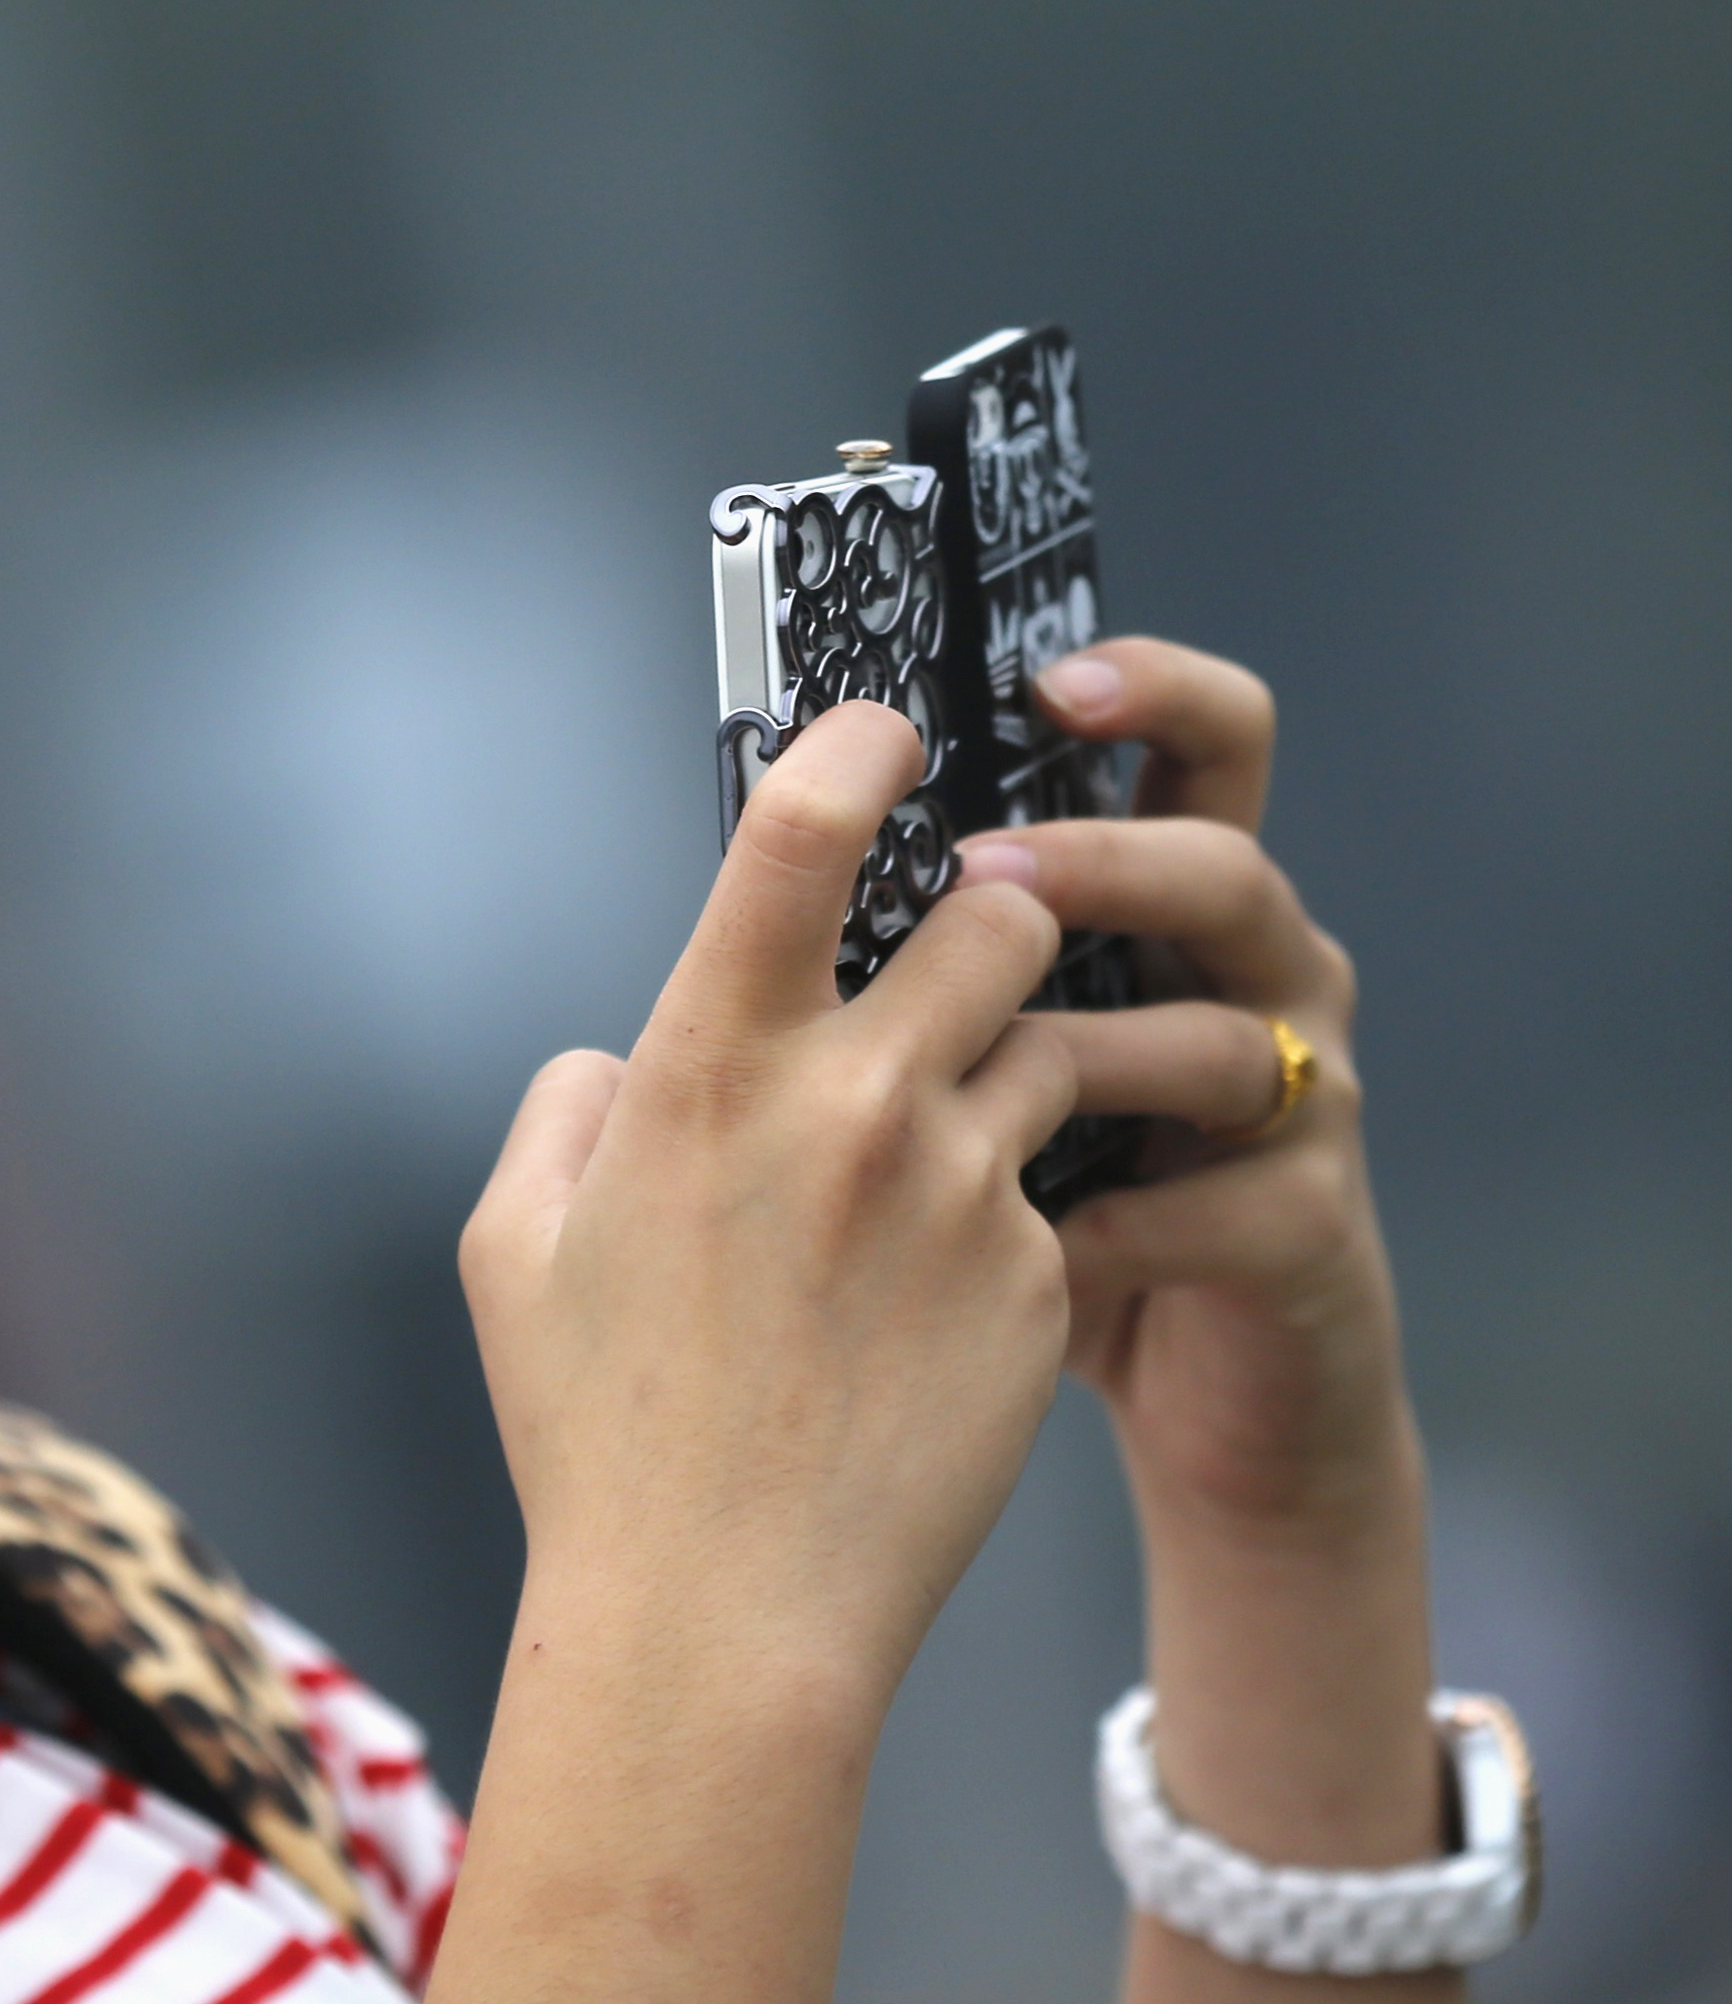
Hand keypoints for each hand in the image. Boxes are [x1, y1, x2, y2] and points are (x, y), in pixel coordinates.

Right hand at [462, 698, 1080, 1703]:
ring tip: (946, 1131)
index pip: (803, 834)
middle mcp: (850, 1102)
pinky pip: (1050, 1184)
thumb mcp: (515, 1248)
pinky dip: (1009, 1203)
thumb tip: (627, 1061)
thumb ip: (566, 1109)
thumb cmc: (596, 1431)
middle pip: (1000, 910)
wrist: (728, 1618)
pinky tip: (940, 1286)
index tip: (887, 730)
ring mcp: (960, 1190)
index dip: (859, 746)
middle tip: (955, 955)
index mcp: (708, 1068)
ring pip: (1048, 1038)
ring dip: (1009, 1052)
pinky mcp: (1032, 1279)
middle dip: (991, 910)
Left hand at [973, 638, 1406, 1543]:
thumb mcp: (991, 1057)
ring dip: (1098, 1044)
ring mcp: (1304, 1101)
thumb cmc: (1059, 1195)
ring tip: (992, 1065)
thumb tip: (758, 887)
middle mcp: (1258, 977)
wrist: (1200, 1388)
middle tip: (983, 871)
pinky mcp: (1311, 1230)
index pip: (1201, 749)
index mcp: (1174, 908)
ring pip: (1230, 1034)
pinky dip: (1122, 1221)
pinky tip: (1039, 1242)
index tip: (1049, 680)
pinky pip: (1228, 1206)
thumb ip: (926, 964)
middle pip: (1227, 865)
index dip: (1149, 693)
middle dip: (1104, 860)